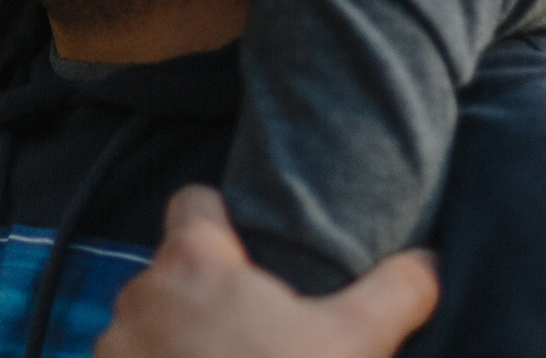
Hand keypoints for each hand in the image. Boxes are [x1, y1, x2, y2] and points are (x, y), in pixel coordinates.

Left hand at [95, 187, 437, 357]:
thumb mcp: (355, 345)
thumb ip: (395, 292)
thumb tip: (430, 262)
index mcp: (195, 262)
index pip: (193, 201)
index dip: (219, 217)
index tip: (247, 248)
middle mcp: (141, 294)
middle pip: (173, 269)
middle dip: (205, 294)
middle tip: (253, 330)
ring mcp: (115, 348)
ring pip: (149, 322)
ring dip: (176, 340)